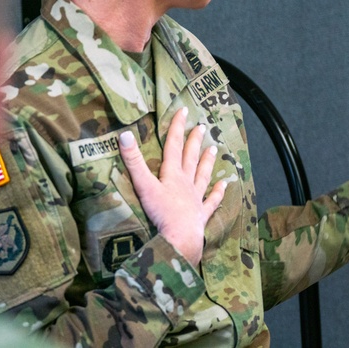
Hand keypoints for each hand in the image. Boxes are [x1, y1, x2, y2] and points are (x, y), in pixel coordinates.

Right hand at [118, 107, 226, 265]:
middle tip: (201, 126)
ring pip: (202, 176)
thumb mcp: (143, 186)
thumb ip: (134, 161)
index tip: (183, 110)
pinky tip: (224, 186)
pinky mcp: (200, 216)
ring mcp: (195, 199)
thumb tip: (124, 134)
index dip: (177, 127)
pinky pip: (211, 202)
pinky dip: (218, 193)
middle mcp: (186, 183)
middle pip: (190, 158)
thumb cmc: (161, 213)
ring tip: (213, 149)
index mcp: (172, 174)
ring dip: (207, 162)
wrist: (180, 239)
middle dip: (194, 141)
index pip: (174, 145)